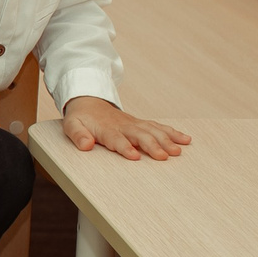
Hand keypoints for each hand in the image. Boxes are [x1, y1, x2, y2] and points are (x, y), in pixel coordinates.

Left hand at [62, 96, 190, 161]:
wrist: (89, 100)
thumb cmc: (81, 117)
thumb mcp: (72, 125)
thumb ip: (78, 135)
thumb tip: (86, 146)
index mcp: (107, 129)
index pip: (117, 139)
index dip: (125, 147)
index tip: (135, 156)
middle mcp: (124, 126)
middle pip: (140, 136)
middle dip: (153, 146)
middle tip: (165, 156)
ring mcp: (134, 124)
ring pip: (153, 131)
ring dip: (167, 140)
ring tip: (178, 150)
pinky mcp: (141, 124)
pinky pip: (159, 127)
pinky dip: (172, 133)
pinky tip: (185, 140)